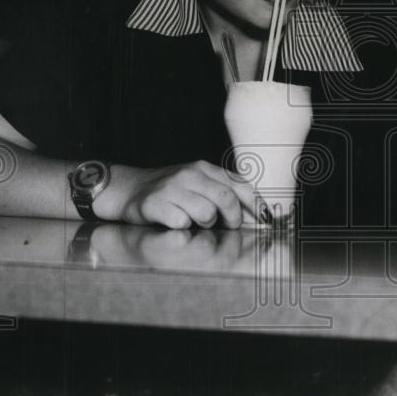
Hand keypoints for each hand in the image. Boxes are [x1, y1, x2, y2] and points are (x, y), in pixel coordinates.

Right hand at [96, 160, 269, 229]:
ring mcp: (172, 188)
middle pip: (226, 198)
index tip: (268, 219)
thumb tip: (255, 213)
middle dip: (233, 217)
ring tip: (194, 221)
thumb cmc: (170, 191)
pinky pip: (182, 222)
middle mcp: (190, 174)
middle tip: (229, 226)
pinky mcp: (156, 204)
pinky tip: (175, 221)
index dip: (257, 204)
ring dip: (205, 223)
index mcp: (204, 168)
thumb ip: (222, 191)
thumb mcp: (197, 183)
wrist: (128, 189)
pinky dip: (183, 227)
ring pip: (206, 213)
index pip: (239, 184)